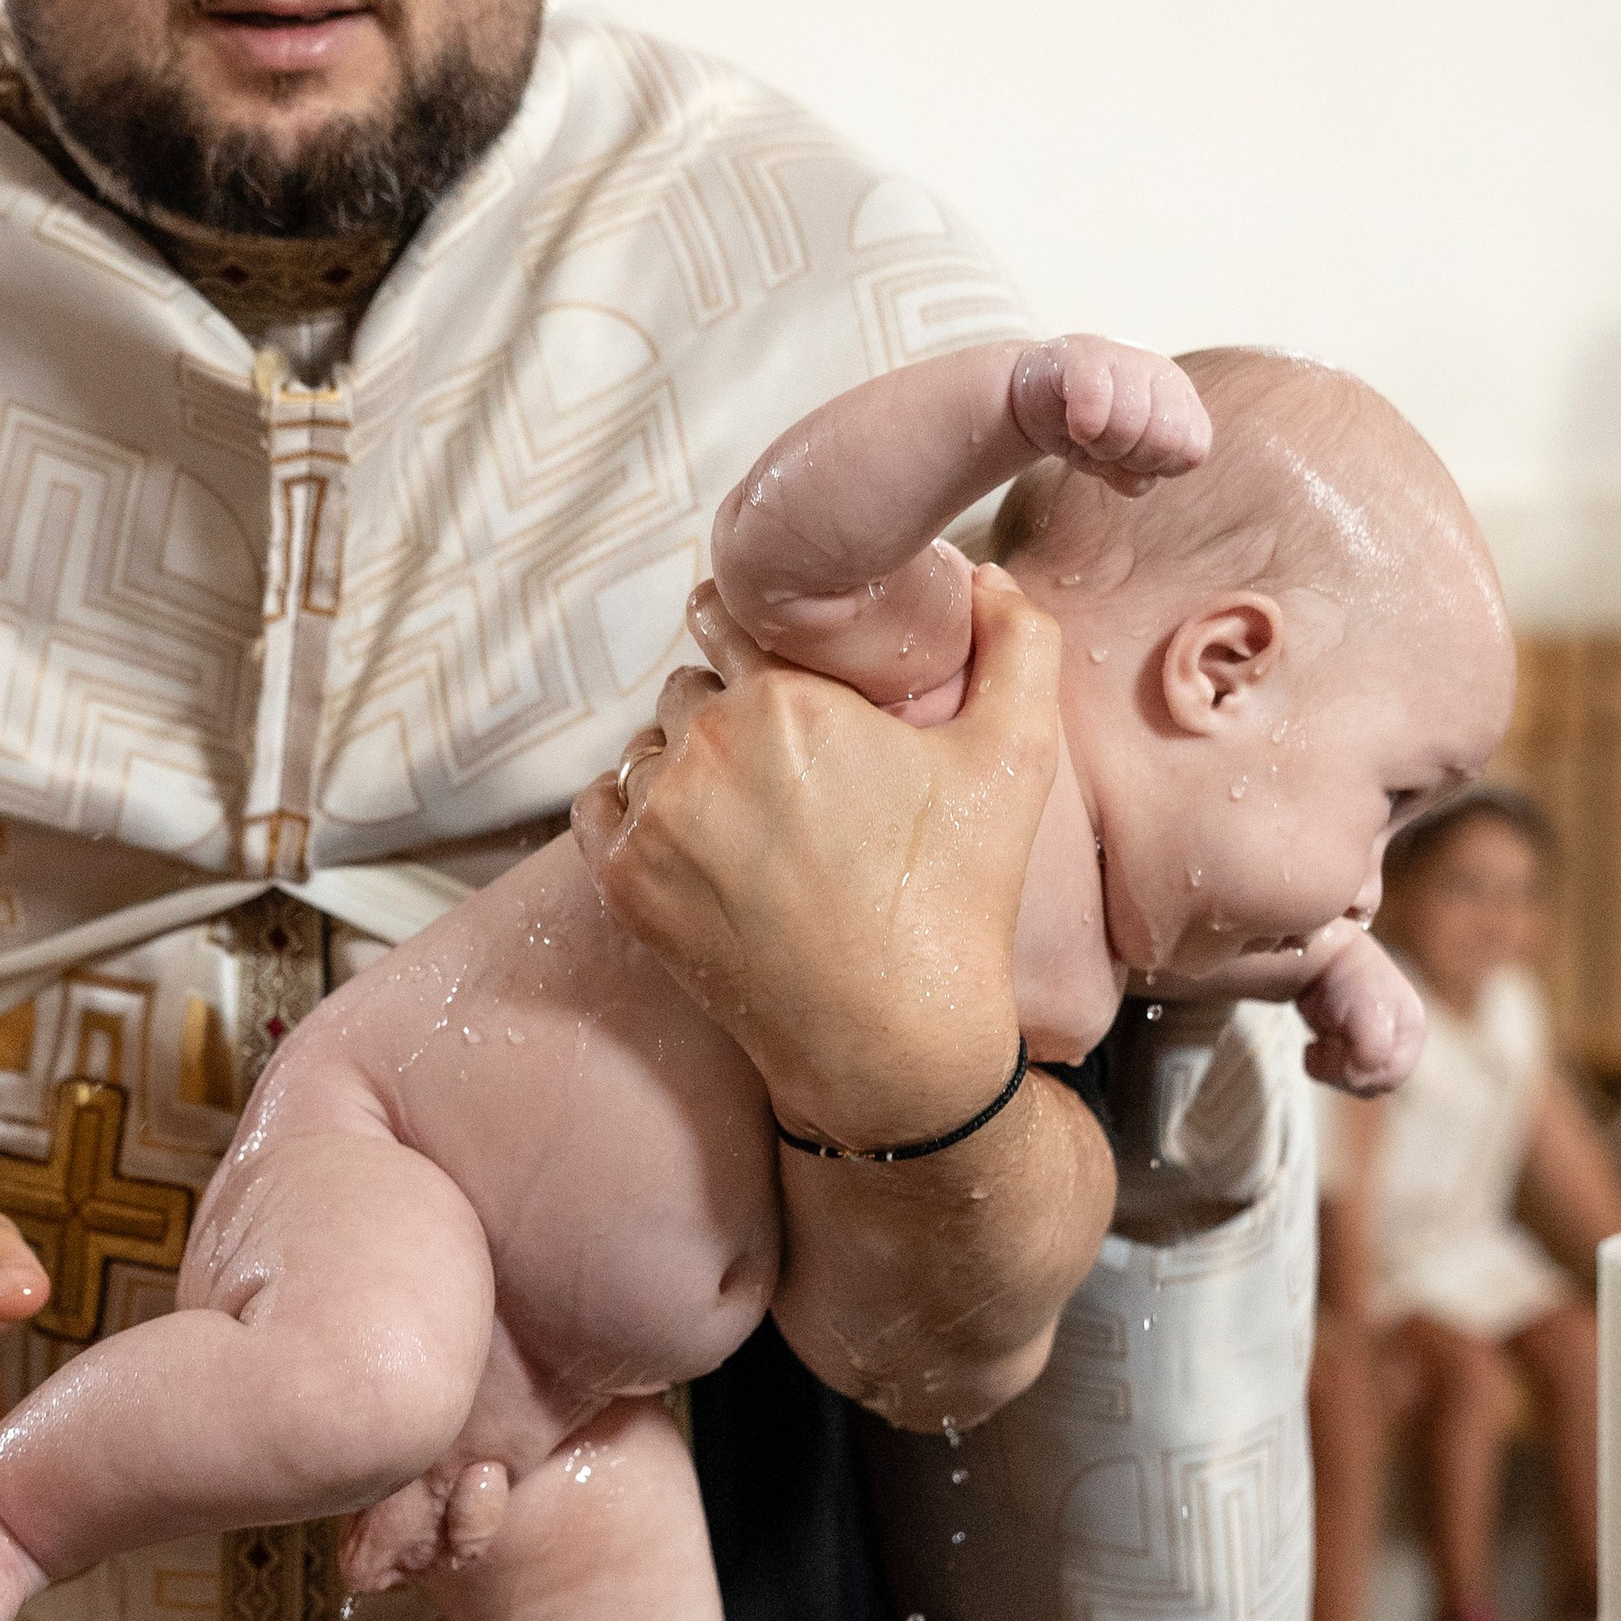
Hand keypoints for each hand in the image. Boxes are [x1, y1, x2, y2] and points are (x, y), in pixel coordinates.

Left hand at [572, 563, 1058, 1148]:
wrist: (893, 1042)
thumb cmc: (957, 901)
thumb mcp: (1017, 760)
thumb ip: (1020, 643)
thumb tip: (987, 579)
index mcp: (785, 695)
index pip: (735, 614)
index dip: (761, 635)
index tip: (782, 666)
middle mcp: (705, 744)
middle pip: (691, 685)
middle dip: (731, 708)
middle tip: (783, 761)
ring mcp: (656, 817)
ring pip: (647, 746)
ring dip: (683, 763)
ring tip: (748, 813)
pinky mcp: (624, 882)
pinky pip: (599, 806)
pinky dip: (633, 812)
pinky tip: (691, 839)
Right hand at [1007, 333, 1209, 494]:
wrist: (1036, 393)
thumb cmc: (1087, 427)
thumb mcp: (1116, 461)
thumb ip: (1136, 477)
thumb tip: (1140, 482)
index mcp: (1181, 400)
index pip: (1193, 450)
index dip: (1159, 469)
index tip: (1132, 461)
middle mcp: (1162, 374)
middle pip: (1167, 439)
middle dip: (1132, 460)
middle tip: (1107, 450)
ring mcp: (1126, 360)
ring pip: (1131, 422)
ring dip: (1102, 445)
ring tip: (1088, 436)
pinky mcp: (1086, 355)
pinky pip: (1094, 401)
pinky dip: (1082, 427)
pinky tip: (1073, 424)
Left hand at [1295, 928, 1423, 1096]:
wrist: (1317, 953)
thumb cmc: (1348, 978)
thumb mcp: (1370, 1012)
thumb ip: (1373, 1050)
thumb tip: (1359, 1078)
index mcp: (1411, 1030)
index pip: (1390, 1075)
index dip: (1361, 1069)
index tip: (1339, 1044)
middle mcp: (1396, 1040)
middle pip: (1371, 1083)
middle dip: (1344, 1067)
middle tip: (1328, 1039)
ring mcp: (1370, 1043)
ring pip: (1353, 1082)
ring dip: (1330, 1066)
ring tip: (1321, 1039)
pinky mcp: (1346, 1046)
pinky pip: (1336, 1075)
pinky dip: (1320, 1065)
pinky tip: (1313, 1045)